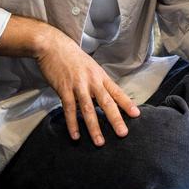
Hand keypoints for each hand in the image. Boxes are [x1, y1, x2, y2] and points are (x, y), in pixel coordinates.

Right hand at [34, 26, 140, 145]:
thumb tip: (101, 100)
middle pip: (106, 102)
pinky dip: (73, 123)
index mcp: (100, 76)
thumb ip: (96, 83)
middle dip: (115, 119)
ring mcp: (78, 85)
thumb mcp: (89, 67)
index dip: (127, 103)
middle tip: (123, 133)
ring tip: (99, 142)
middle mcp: (92, 81)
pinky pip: (70, 109)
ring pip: (89, 109)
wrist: (52, 46)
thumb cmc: (71, 57)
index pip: (116, 91)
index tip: (136, 114)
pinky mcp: (64, 88)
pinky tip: (76, 135)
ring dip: (94, 127)